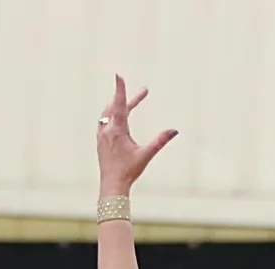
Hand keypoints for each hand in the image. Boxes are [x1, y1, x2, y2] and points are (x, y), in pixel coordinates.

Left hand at [98, 75, 176, 193]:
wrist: (112, 186)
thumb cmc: (128, 172)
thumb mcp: (146, 155)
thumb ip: (160, 141)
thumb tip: (174, 131)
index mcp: (117, 131)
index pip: (120, 105)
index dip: (120, 89)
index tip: (119, 75)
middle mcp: (107, 130)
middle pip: (115, 106)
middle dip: (128, 98)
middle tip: (144, 92)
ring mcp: (101, 135)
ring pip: (107, 113)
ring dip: (119, 105)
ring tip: (130, 103)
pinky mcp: (99, 141)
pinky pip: (104, 122)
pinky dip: (111, 115)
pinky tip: (115, 118)